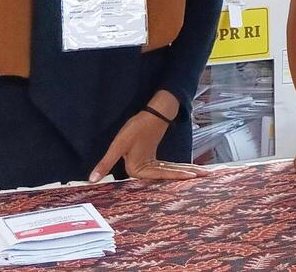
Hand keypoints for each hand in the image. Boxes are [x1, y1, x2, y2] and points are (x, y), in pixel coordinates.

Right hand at [90, 97, 209, 182]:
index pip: (158, 174)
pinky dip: (182, 167)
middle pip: (167, 174)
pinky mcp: (155, 159)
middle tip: (205, 175)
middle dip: (186, 174)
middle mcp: (142, 169)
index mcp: (135, 169)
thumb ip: (106, 163)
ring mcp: (150, 164)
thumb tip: (89, 180)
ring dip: (187, 171)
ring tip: (205, 174)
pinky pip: (171, 166)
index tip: (191, 176)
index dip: (175, 175)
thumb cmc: (134, 127)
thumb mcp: (119, 145)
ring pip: (171, 170)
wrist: (147, 114)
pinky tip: (194, 171)